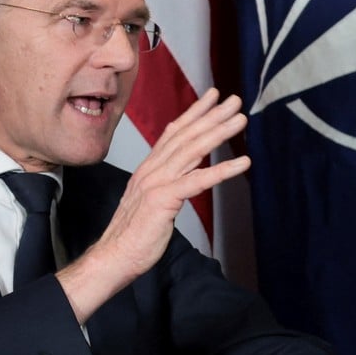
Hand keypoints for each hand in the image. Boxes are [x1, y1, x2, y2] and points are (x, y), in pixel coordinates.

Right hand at [56, 88, 250, 321]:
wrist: (113, 257)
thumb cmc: (133, 235)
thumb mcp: (151, 202)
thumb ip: (165, 184)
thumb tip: (183, 178)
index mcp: (149, 168)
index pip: (174, 133)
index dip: (194, 113)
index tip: (212, 97)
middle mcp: (152, 169)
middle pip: (186, 135)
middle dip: (212, 115)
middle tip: (234, 100)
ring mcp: (157, 182)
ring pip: (192, 150)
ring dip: (219, 132)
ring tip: (241, 119)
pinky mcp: (163, 199)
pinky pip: (198, 180)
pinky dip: (223, 170)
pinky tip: (243, 163)